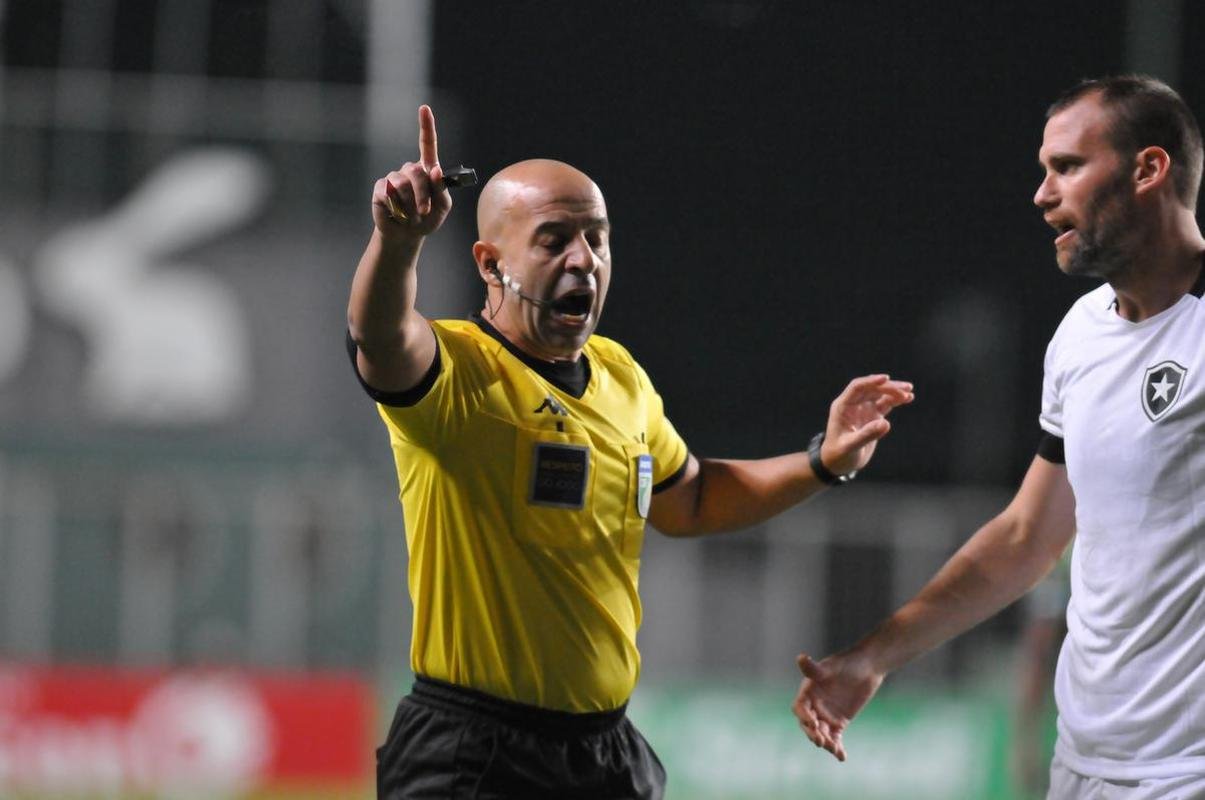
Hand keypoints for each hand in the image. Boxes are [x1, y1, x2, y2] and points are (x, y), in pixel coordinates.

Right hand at [371, 105, 452, 238]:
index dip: (426, 126)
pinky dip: (397, 208)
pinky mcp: (380, 189)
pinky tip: (398, 214)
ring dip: (410, 205)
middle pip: (416, 172)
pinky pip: (388, 194)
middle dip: (423, 195)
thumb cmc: (428, 218)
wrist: (407, 235)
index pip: (427, 144)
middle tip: (424, 213)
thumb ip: (442, 189)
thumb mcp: (443, 207)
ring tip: (412, 217)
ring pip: (403, 185)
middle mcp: (410, 170)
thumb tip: (435, 169)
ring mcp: (394, 178)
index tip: (424, 109)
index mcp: (428, 170)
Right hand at [792, 651, 883, 761]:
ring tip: (834, 749)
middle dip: (812, 733)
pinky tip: (842, 756)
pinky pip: (835, 738)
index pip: (800, 707)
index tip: (813, 722)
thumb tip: (800, 657)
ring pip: (821, 734)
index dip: (804, 715)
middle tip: (821, 741)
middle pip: (808, 724)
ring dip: (825, 743)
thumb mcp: (830, 666)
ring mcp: (826, 715)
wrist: (868, 668)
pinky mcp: (839, 723)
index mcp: (808, 692)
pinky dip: (837, 747)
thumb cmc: (847, 663)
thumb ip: (814, 668)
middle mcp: (814, 705)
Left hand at [821, 374, 912, 475]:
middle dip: (888, 387)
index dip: (871, 381)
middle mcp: (853, 404)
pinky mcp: (872, 416)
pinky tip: (908, 398)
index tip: (886, 378)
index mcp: (843, 406)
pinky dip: (896, 400)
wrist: (838, 463)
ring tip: (910, 392)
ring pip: (880, 394)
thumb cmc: (839, 455)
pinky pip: (885, 404)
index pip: (857, 387)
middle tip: (906, 389)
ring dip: (894, 391)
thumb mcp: (850, 446)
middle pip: (872, 388)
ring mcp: (863, 409)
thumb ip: (866, 435)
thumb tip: (886, 424)